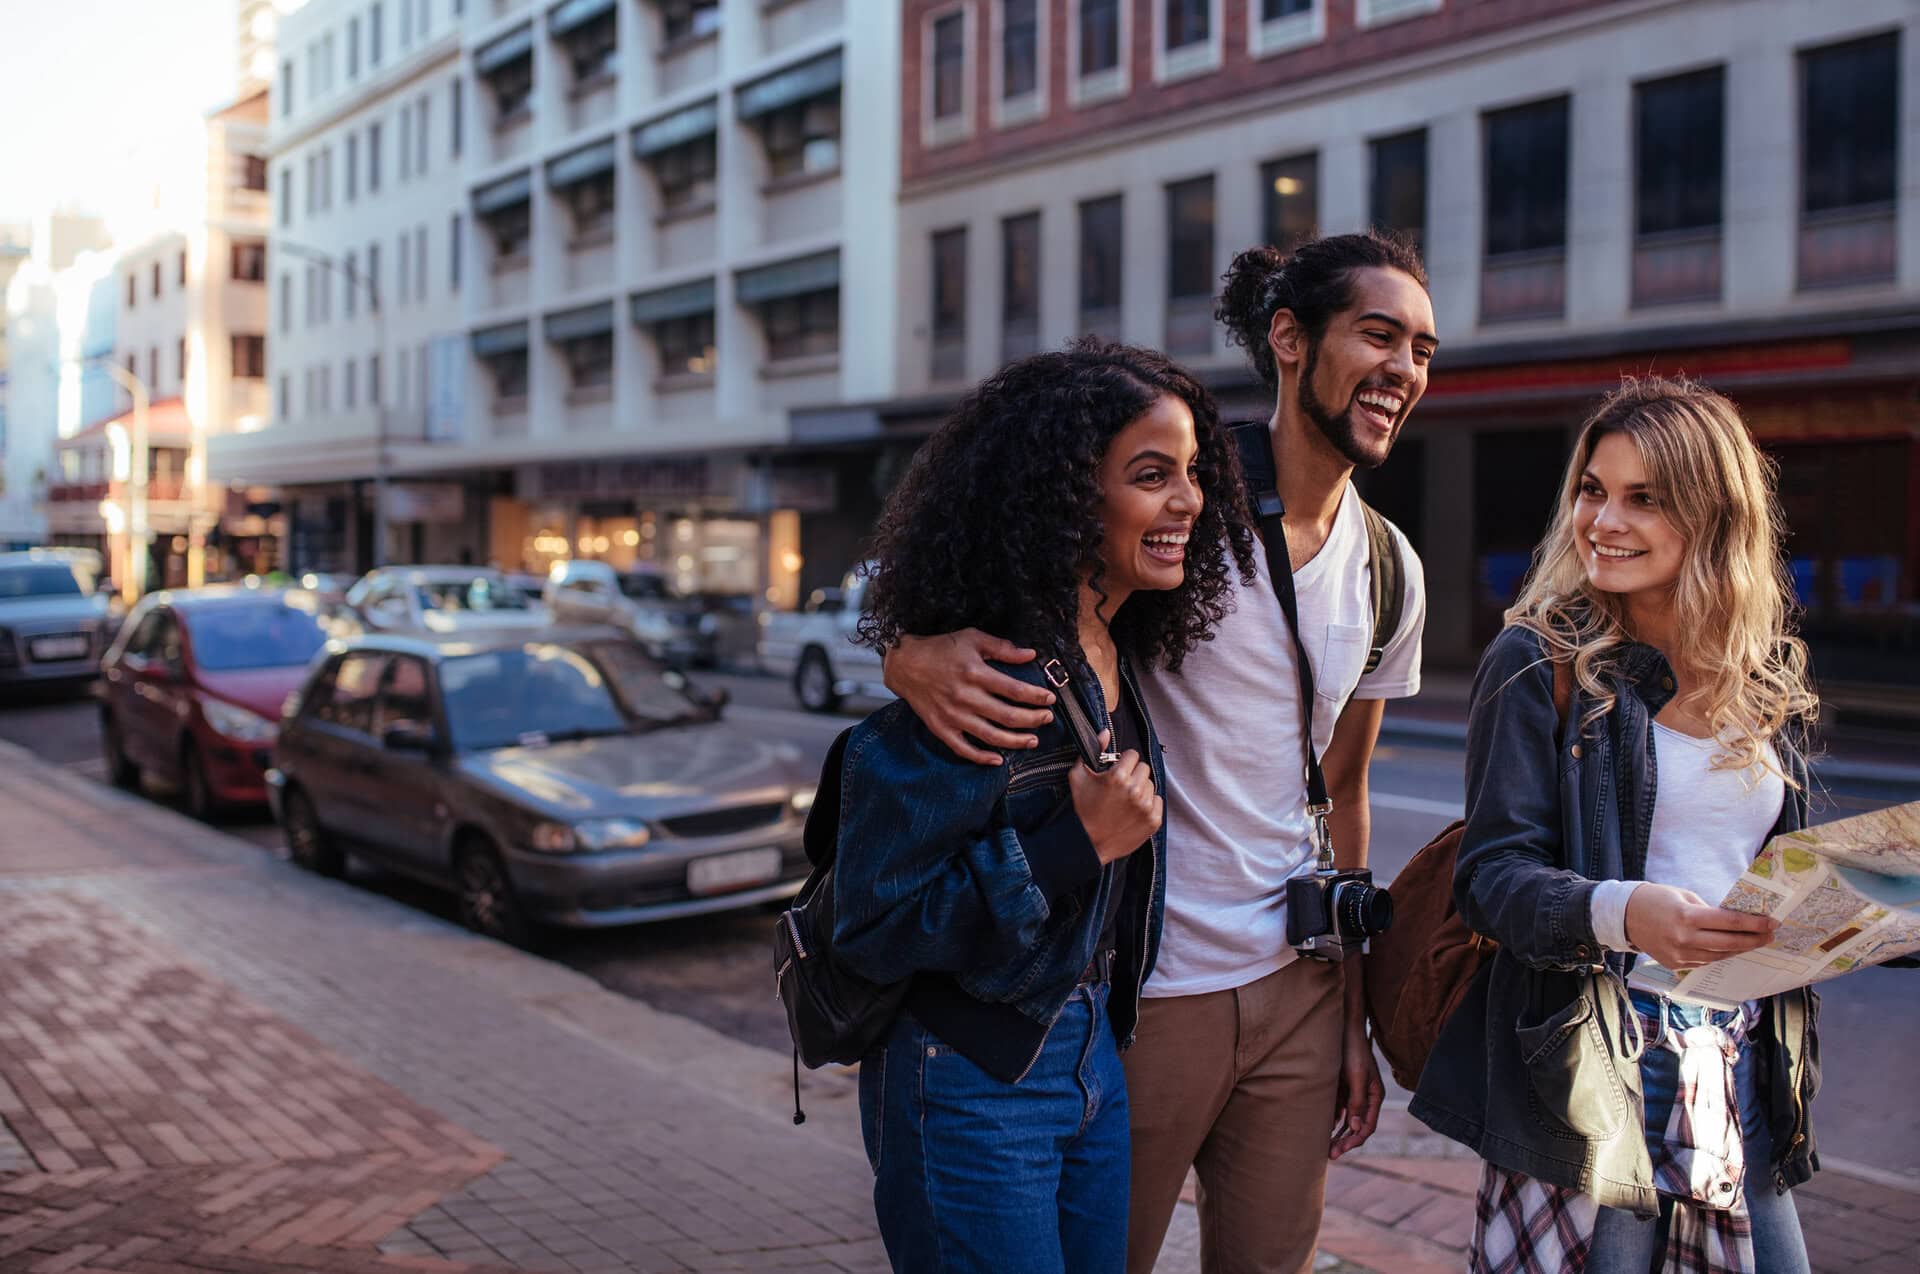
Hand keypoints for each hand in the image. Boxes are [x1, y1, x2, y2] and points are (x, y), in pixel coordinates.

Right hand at [882, 630, 1051, 764]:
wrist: (905, 665)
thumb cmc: (940, 650)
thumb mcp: (971, 638)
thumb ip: (1002, 647)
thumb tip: (1030, 654)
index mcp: (975, 673)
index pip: (1014, 690)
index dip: (1036, 697)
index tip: (1049, 699)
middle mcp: (965, 697)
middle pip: (1008, 716)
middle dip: (1033, 720)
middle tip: (1047, 719)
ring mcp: (953, 716)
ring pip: (991, 736)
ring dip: (1016, 741)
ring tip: (1033, 741)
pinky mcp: (941, 728)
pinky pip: (964, 749)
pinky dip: (982, 758)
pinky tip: (998, 759)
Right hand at [1068, 732, 1161, 863]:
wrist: (1088, 843)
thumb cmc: (1082, 808)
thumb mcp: (1078, 776)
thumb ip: (1093, 750)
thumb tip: (1105, 732)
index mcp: (1118, 777)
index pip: (1132, 755)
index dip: (1123, 761)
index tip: (1117, 770)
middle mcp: (1135, 790)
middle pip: (1144, 768)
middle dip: (1133, 773)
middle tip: (1121, 786)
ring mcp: (1146, 806)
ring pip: (1150, 784)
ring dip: (1140, 788)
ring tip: (1125, 800)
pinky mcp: (1153, 821)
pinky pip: (1158, 801)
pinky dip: (1148, 803)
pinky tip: (1134, 810)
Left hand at [1329, 1025, 1383, 1160]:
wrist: (1341, 1027)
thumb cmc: (1352, 1050)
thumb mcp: (1355, 1076)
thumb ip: (1357, 1102)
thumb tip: (1356, 1128)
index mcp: (1375, 1095)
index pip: (1368, 1126)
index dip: (1355, 1140)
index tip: (1341, 1150)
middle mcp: (1366, 1097)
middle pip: (1357, 1126)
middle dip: (1345, 1141)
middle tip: (1330, 1155)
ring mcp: (1353, 1092)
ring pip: (1347, 1120)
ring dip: (1338, 1133)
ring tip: (1325, 1146)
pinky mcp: (1341, 1087)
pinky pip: (1338, 1108)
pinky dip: (1332, 1119)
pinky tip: (1323, 1127)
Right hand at [1624, 883, 1777, 970]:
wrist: (1624, 916)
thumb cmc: (1656, 899)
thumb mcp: (1685, 896)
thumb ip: (1709, 911)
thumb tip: (1735, 922)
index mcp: (1687, 917)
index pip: (1730, 923)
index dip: (1754, 924)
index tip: (1771, 922)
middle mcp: (1685, 939)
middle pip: (1730, 943)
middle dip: (1754, 939)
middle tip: (1770, 935)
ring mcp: (1680, 955)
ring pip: (1720, 955)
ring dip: (1740, 949)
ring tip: (1754, 942)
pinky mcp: (1676, 964)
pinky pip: (1706, 961)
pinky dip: (1720, 954)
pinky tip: (1730, 948)